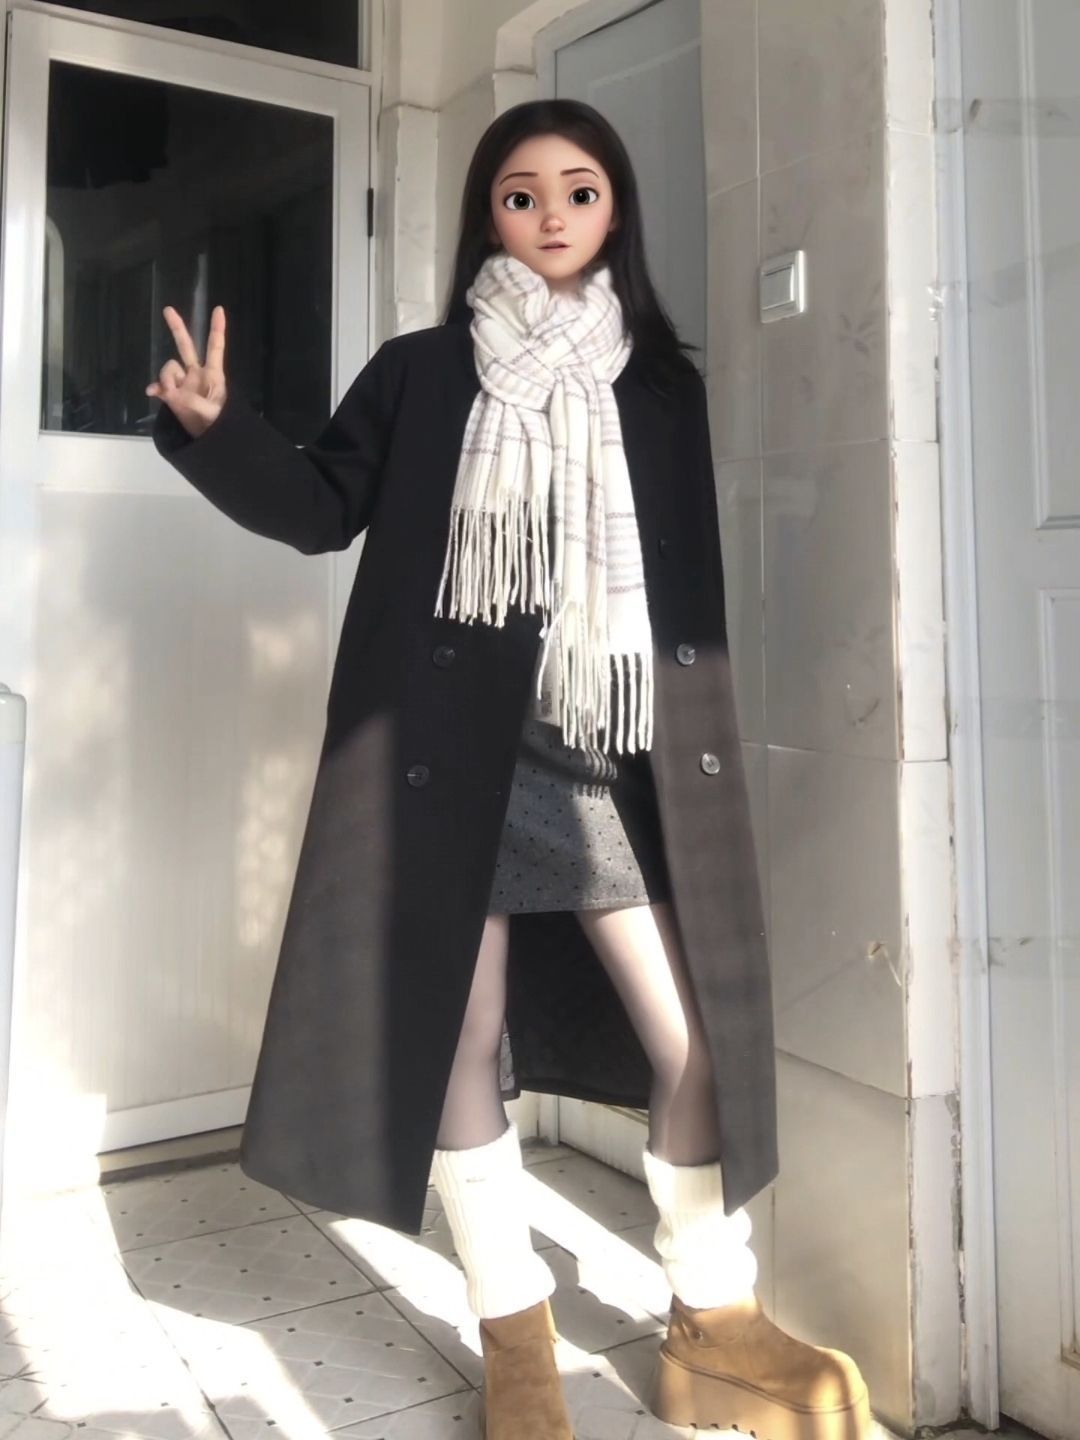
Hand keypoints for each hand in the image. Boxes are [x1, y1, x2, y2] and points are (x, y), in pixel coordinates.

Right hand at [146, 304, 227, 438]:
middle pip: (186, 346)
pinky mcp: (171, 394)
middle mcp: (196, 374)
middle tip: (168, 309)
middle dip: (177, 328)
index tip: (219, 309)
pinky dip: (155, 387)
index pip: (215, 348)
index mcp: (213, 376)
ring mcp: (182, 383)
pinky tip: (152, 393)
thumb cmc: (219, 426)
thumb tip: (169, 393)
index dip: (217, 329)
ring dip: (167, 377)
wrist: (210, 441)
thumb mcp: (212, 415)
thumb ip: (193, 402)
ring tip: (172, 395)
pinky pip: (159, 385)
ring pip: (169, 368)